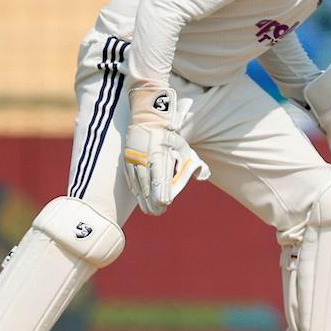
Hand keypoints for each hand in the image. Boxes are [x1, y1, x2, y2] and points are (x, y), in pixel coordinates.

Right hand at [123, 85, 209, 214]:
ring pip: (137, 183)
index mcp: (158, 156)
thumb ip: (192, 162)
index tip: (165, 203)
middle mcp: (144, 159)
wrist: (147, 118)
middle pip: (147, 185)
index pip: (159, 178)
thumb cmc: (168, 135)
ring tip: (148, 210)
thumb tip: (202, 176)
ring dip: (142, 198)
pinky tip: (138, 196)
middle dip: (152, 201)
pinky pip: (130, 177)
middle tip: (157, 212)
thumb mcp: (183, 147)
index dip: (161, 192)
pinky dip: (135, 188)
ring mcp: (134, 159)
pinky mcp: (127, 159)